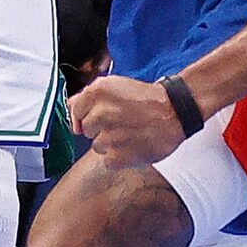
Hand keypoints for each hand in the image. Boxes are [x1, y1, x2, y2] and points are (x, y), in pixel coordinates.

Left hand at [69, 74, 184, 168]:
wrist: (175, 112)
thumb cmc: (147, 99)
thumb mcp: (116, 85)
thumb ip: (89, 96)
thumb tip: (71, 106)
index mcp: (98, 91)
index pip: (75, 110)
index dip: (86, 115)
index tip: (99, 116)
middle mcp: (101, 112)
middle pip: (85, 130)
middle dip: (99, 129)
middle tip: (120, 123)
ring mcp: (109, 135)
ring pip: (96, 146)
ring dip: (110, 143)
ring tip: (129, 134)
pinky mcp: (119, 155)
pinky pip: (107, 161)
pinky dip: (118, 157)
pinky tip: (132, 145)